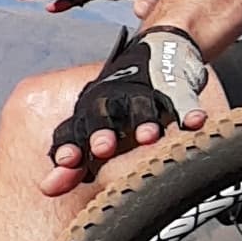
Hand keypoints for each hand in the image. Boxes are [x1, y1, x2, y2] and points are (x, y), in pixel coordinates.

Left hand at [42, 32, 203, 190]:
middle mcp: (112, 100)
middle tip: (102, 149)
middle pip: (101, 113)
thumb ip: (73, 165)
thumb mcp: (95, 133)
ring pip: (141, 105)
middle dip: (101, 130)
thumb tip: (47, 189)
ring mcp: (144, 90)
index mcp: (89, 112)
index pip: (73, 128)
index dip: (70, 144)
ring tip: (148, 139)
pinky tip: (194, 123)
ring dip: (143, 122)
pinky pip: (182, 97)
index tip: (65, 162)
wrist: (159, 51)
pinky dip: (188, 110)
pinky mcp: (174, 84)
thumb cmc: (121, 107)